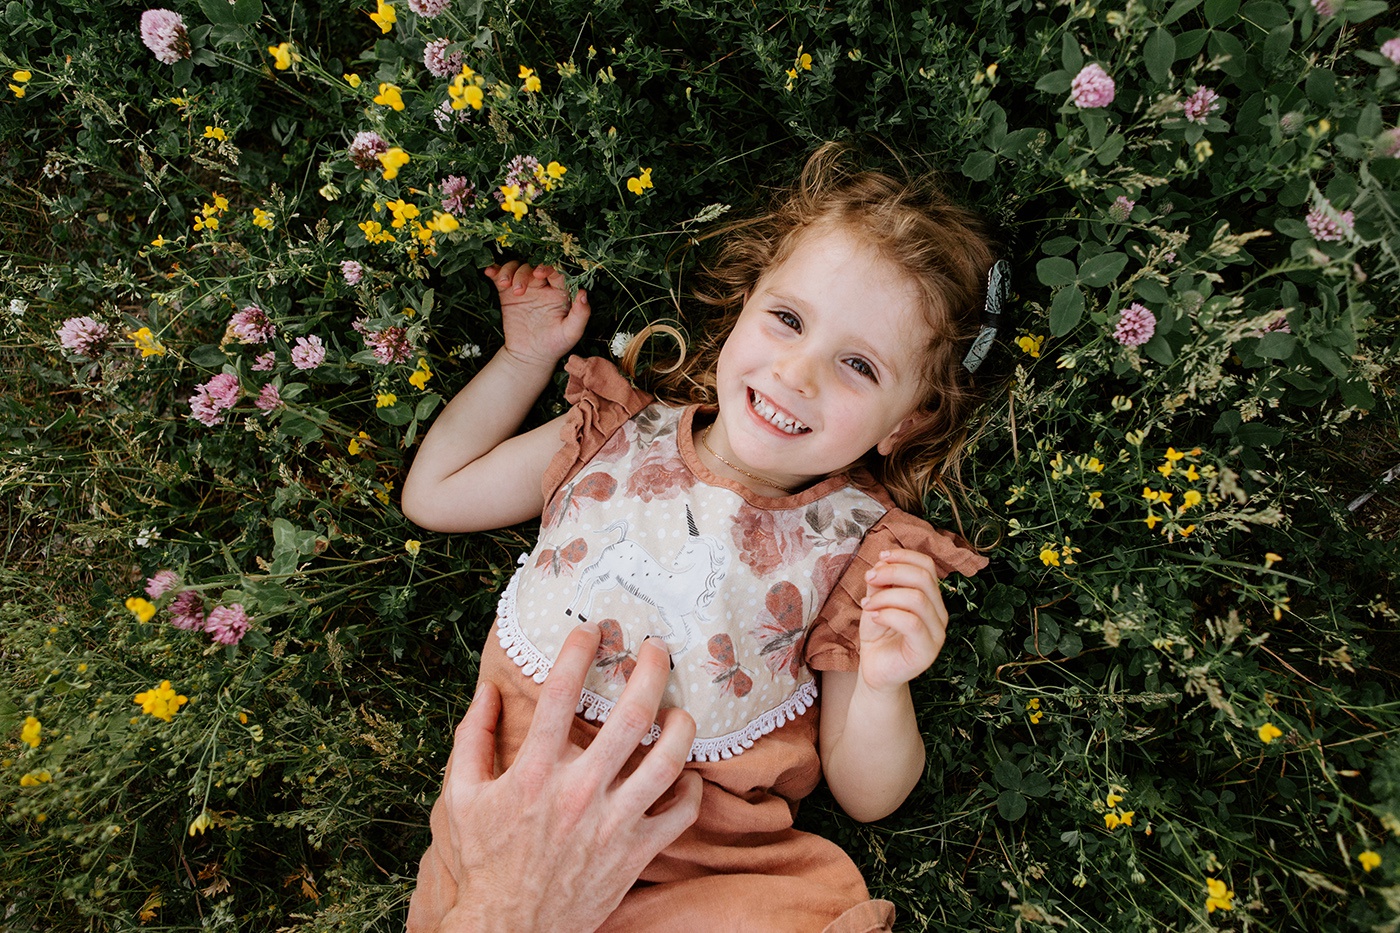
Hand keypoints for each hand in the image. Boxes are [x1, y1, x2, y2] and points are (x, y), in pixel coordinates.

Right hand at [433, 623, 701, 932]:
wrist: (508, 931)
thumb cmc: (485, 863)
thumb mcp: (460, 798)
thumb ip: (472, 739)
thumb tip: (484, 689)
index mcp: (534, 773)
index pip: (562, 694)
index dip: (579, 652)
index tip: (591, 630)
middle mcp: (579, 792)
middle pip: (632, 716)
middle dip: (651, 670)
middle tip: (657, 648)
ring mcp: (613, 823)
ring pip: (669, 760)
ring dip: (682, 725)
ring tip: (680, 710)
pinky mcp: (635, 853)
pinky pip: (681, 812)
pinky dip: (691, 788)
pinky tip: (683, 775)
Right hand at [486, 261, 589, 366]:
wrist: (530, 356)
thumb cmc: (555, 345)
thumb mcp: (571, 332)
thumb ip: (581, 314)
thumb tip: (583, 293)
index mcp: (560, 291)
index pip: (556, 272)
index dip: (548, 268)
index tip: (539, 274)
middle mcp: (543, 286)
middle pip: (533, 267)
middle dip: (525, 273)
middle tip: (519, 289)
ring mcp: (525, 288)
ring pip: (517, 268)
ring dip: (509, 272)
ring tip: (505, 285)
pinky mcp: (508, 293)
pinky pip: (501, 277)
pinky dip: (495, 271)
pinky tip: (489, 272)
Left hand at [856, 548, 947, 693]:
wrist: (875, 669)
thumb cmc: (878, 634)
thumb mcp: (876, 601)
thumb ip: (881, 583)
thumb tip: (882, 561)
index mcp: (931, 598)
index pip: (927, 566)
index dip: (904, 556)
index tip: (880, 557)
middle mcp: (939, 614)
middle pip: (924, 578)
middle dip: (892, 572)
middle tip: (869, 577)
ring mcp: (936, 633)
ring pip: (917, 599)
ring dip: (886, 596)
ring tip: (867, 604)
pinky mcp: (927, 651)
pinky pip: (912, 623)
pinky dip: (888, 614)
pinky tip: (874, 617)